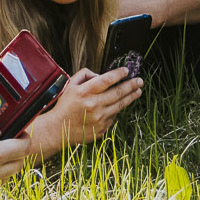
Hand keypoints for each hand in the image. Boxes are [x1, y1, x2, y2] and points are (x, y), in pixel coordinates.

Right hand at [24, 65, 144, 158]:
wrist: (59, 130)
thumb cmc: (65, 105)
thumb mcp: (70, 85)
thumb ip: (85, 75)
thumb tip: (100, 75)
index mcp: (85, 92)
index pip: (106, 80)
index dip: (118, 74)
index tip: (126, 70)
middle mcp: (93, 105)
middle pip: (118, 93)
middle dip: (131, 85)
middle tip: (140, 80)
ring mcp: (99, 118)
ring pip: (120, 105)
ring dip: (131, 97)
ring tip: (138, 91)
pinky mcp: (102, 129)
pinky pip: (113, 117)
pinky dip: (116, 110)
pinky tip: (118, 105)